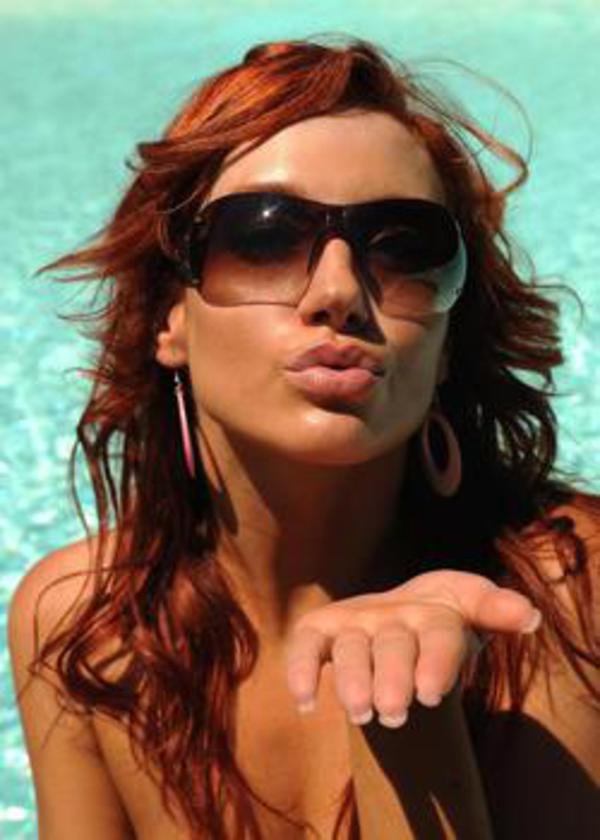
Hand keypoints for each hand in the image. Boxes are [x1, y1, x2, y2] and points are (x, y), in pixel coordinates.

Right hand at [284, 569, 541, 728]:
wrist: (400, 613)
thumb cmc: (441, 620)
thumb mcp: (470, 609)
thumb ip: (497, 610)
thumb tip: (531, 617)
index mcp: (432, 610)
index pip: (438, 632)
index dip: (436, 661)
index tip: (431, 694)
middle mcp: (391, 614)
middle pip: (392, 645)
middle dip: (391, 678)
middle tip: (394, 713)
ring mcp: (354, 623)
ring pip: (349, 649)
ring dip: (352, 681)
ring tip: (362, 715)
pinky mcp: (322, 631)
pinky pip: (305, 646)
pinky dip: (301, 670)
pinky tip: (306, 704)